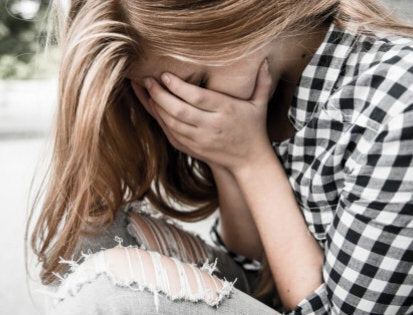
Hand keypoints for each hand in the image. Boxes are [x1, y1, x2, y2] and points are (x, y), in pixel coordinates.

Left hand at [131, 59, 273, 172]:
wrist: (250, 161)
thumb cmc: (253, 128)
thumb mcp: (259, 104)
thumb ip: (262, 82)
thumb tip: (266, 61)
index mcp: (226, 111)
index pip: (197, 98)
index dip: (178, 86)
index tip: (164, 75)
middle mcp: (212, 126)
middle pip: (179, 110)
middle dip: (160, 95)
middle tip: (148, 80)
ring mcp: (200, 139)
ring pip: (172, 123)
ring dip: (156, 107)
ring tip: (146, 90)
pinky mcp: (193, 148)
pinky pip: (171, 134)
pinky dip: (160, 120)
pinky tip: (153, 107)